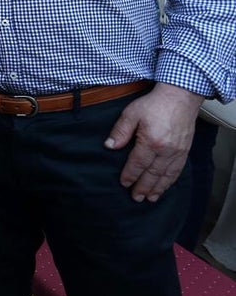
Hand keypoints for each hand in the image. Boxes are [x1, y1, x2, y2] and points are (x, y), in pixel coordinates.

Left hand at [104, 83, 203, 201]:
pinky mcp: (185, 150)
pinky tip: (165, 186)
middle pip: (153, 174)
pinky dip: (171, 181)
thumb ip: (120, 131)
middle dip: (143, 187)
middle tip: (136, 198)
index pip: (138, 164)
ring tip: (150, 198)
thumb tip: (110, 146)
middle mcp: (166, 150)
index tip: (124, 183)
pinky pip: (178, 170)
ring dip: (158, 188)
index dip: (130, 175)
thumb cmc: (155, 103)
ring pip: (167, 175)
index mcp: (151, 141)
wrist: (180, 97)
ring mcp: (178, 151)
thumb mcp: (131, 113)